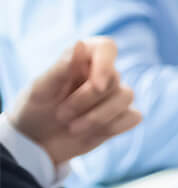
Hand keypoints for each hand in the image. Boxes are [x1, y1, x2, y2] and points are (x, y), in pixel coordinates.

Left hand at [8, 39, 140, 165]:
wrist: (36, 142)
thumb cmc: (34, 110)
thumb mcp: (40, 90)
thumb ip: (60, 68)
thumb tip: (80, 44)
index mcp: (82, 60)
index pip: (106, 48)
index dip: (106, 63)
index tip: (96, 86)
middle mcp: (101, 75)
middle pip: (113, 79)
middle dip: (87, 101)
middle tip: (61, 115)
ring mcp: (112, 96)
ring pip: (126, 97)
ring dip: (98, 116)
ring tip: (72, 128)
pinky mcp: (120, 117)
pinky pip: (133, 117)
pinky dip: (113, 127)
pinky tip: (92, 133)